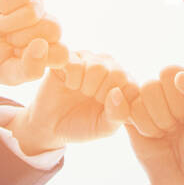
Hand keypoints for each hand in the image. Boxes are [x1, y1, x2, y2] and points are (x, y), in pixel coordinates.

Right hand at [0, 0, 66, 84]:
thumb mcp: (5, 73)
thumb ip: (29, 69)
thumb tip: (44, 46)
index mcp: (47, 52)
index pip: (62, 53)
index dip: (40, 56)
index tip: (17, 58)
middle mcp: (44, 29)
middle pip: (54, 28)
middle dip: (24, 37)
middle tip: (7, 41)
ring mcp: (33, 8)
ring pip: (37, 10)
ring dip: (12, 21)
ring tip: (0, 26)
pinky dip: (5, 4)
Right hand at [5, 52, 131, 154]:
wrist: (51, 125)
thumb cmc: (82, 126)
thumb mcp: (103, 128)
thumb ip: (118, 115)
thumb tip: (117, 93)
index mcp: (125, 82)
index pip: (132, 86)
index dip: (117, 102)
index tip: (105, 110)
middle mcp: (110, 65)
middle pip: (116, 73)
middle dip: (101, 94)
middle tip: (91, 99)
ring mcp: (90, 58)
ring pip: (97, 67)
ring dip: (86, 87)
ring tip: (81, 92)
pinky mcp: (69, 56)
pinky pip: (75, 64)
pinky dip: (72, 80)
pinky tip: (69, 84)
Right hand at [105, 62, 183, 184]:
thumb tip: (181, 76)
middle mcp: (174, 85)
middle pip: (167, 72)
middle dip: (177, 105)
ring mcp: (152, 98)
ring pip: (148, 89)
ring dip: (161, 117)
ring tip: (170, 130)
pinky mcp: (132, 112)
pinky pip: (131, 106)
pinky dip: (145, 126)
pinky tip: (155, 136)